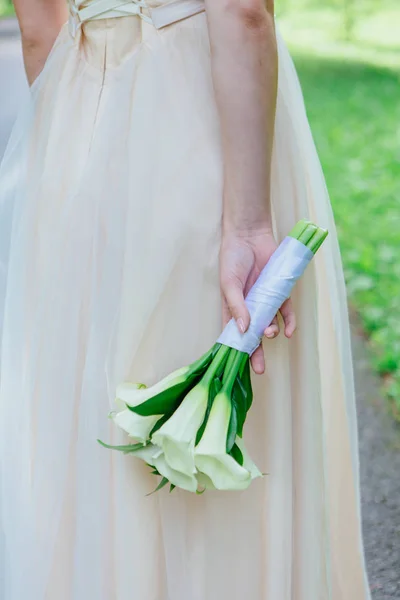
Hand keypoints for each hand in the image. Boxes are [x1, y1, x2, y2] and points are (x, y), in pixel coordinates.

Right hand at [220, 229, 295, 373]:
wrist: (250, 235)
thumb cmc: (233, 259)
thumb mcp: (229, 284)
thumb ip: (236, 307)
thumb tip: (243, 330)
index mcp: (232, 308)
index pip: (234, 334)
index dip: (237, 350)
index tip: (239, 365)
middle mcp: (249, 308)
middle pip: (253, 335)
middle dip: (256, 353)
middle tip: (259, 368)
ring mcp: (265, 300)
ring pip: (270, 324)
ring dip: (270, 333)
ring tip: (270, 334)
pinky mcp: (280, 291)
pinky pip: (286, 311)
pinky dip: (288, 322)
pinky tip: (288, 331)